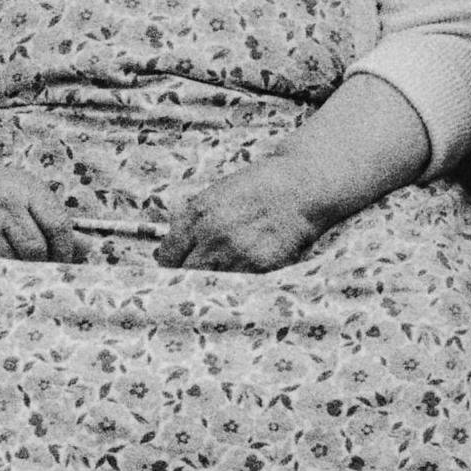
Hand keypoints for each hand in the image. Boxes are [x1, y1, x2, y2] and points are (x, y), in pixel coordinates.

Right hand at [0, 160, 81, 261]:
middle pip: (35, 248)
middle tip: (46, 269)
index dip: (66, 250)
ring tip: (23, 266)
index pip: (57, 225)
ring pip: (12, 259)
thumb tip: (89, 249)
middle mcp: (6, 202)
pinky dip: (0, 265)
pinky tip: (0, 259)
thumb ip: (57, 221)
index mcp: (28, 189)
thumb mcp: (29, 194)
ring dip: (22, 268)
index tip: (68, 261)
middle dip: (44, 264)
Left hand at [155, 163, 321, 271]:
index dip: (169, 263)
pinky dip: (238, 281)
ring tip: (222, 274)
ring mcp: (237, 254)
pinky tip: (244, 271)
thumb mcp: (216, 193)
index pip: (169, 255)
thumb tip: (169, 247)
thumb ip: (191, 219)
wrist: (301, 187)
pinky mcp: (260, 268)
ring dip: (213, 280)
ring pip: (211, 282)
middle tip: (196, 274)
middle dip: (188, 274)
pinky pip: (239, 284)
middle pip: (186, 273)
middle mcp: (213, 236)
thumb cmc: (258, 186)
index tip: (175, 265)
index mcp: (197, 214)